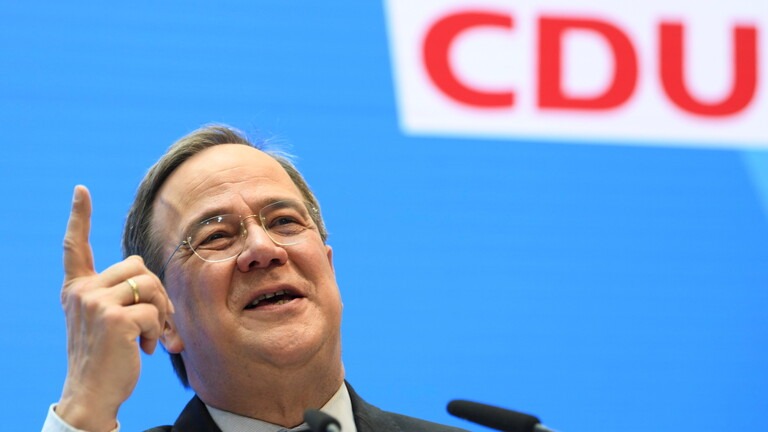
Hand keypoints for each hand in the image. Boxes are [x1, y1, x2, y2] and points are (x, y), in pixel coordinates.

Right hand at [56, 186, 173, 431]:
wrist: (92, 394)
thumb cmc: (107, 358)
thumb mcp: (106, 321)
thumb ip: (120, 297)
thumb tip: (154, 283)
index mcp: (77, 289)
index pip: (75, 247)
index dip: (79, 217)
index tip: (81, 190)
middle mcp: (82, 292)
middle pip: (138, 267)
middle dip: (156, 293)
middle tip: (157, 321)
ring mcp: (96, 303)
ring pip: (150, 285)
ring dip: (162, 311)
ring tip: (154, 335)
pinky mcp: (114, 319)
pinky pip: (154, 311)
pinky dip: (158, 331)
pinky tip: (147, 349)